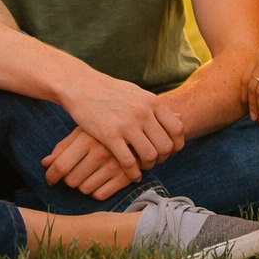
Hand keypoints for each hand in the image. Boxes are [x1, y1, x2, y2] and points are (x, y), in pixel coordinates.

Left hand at [41, 128, 139, 199]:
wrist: (139, 126)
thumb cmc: (105, 128)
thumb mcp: (83, 130)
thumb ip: (63, 146)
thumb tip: (45, 163)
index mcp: (87, 138)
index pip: (60, 166)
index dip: (51, 175)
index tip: (50, 178)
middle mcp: (101, 152)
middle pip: (71, 180)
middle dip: (69, 179)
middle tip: (75, 172)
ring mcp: (115, 165)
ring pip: (85, 189)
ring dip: (83, 185)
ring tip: (90, 174)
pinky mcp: (126, 176)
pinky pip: (101, 195)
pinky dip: (98, 190)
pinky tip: (101, 179)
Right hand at [59, 72, 184, 181]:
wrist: (80, 84)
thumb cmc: (109, 90)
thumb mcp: (136, 93)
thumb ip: (153, 107)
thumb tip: (174, 117)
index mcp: (152, 101)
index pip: (177, 129)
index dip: (176, 145)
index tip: (169, 151)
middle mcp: (143, 112)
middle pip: (166, 146)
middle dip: (162, 158)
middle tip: (154, 160)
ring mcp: (126, 124)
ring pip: (150, 156)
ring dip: (148, 166)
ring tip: (141, 166)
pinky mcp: (109, 135)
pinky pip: (129, 162)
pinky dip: (133, 173)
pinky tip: (131, 173)